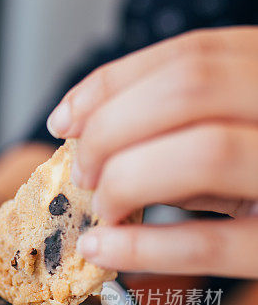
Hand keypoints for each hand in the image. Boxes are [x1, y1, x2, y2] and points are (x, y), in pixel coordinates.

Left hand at [47, 27, 257, 277]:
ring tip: (99, 207)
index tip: (66, 117)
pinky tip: (103, 249)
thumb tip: (92, 136)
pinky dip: (143, 247)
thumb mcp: (244, 135)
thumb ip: (187, 128)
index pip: (192, 55)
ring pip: (204, 153)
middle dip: (112, 128)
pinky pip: (211, 245)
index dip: (113, 84)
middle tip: (80, 168)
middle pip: (191, 91)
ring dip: (127, 179)